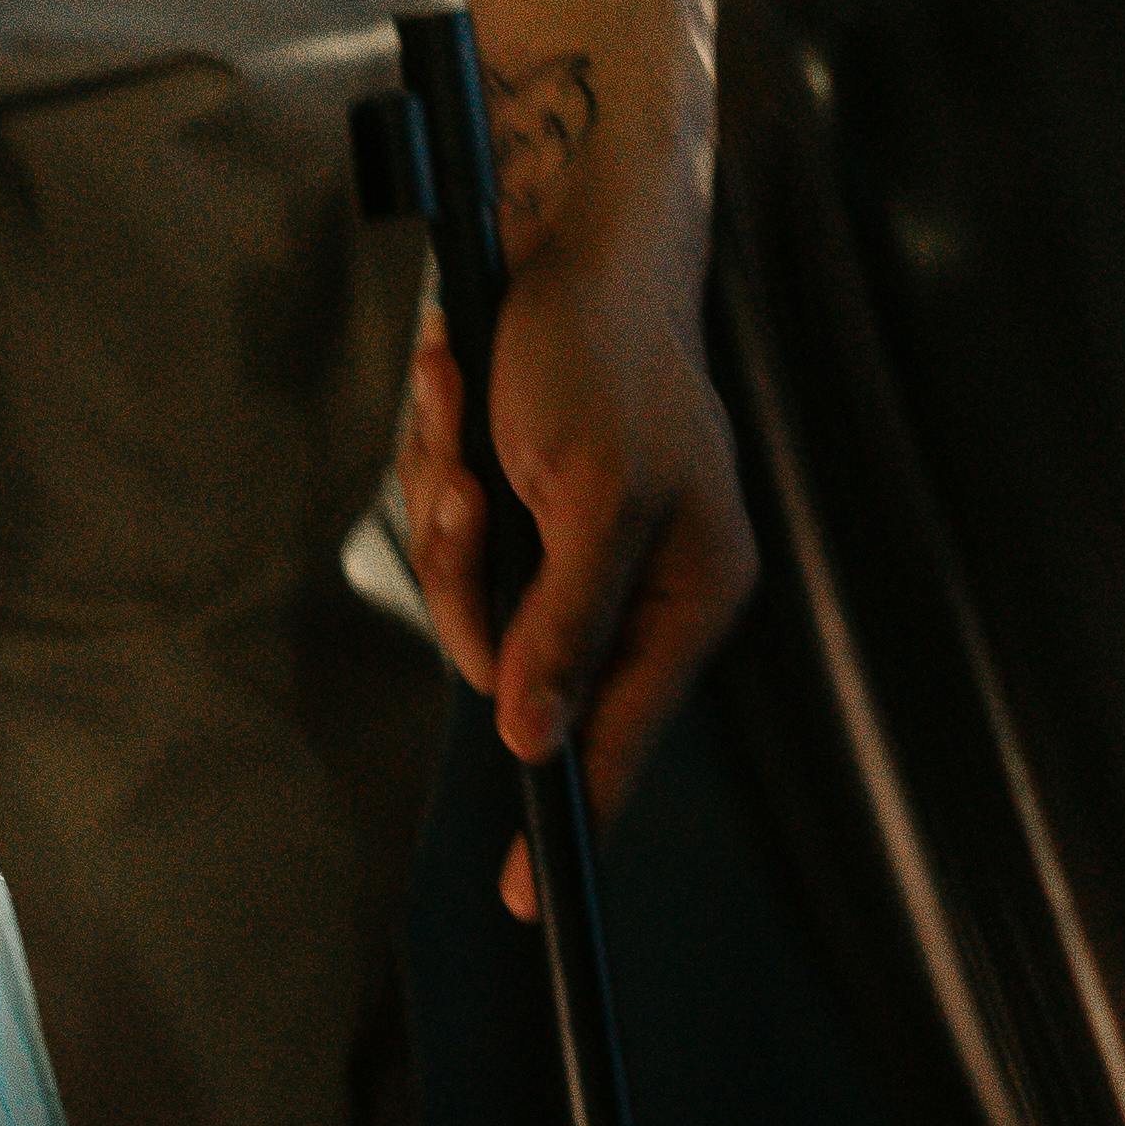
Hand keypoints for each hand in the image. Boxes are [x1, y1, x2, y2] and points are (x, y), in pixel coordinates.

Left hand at [400, 234, 755, 920]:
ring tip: (465, 414)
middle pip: (513, 663)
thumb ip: (567, 622)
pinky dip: (435, 458)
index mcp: (689, 591)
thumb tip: (540, 735)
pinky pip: (446, 530)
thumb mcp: (589, 495)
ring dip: (443, 505)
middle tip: (470, 483)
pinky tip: (456, 387)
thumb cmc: (599, 355)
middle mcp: (632, 581)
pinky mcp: (514, 505)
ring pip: (465, 595)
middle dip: (468, 576)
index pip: (619, 732)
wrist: (565, 233)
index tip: (524, 892)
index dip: (568, 804)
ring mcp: (566, 545)